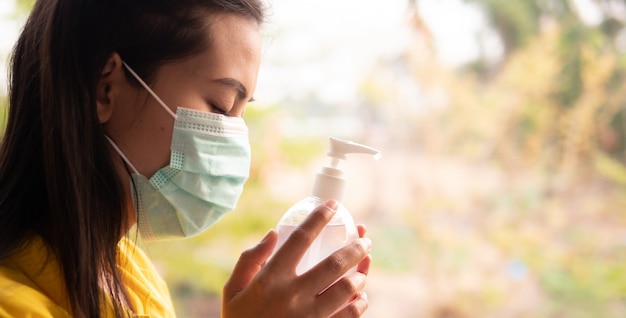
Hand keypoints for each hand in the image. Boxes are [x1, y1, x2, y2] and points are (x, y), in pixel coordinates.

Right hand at [222, 200, 371, 317]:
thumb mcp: (232, 292)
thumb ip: (249, 260)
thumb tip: (273, 234)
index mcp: (271, 280)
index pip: (300, 238)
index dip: (319, 217)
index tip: (332, 206)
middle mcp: (293, 296)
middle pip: (335, 264)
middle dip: (356, 247)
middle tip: (365, 241)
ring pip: (348, 290)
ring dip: (361, 276)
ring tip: (363, 270)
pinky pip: (350, 316)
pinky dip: (360, 304)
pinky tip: (360, 297)